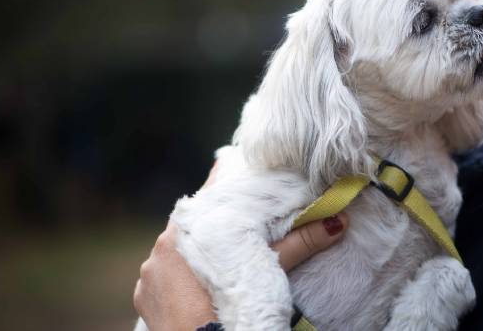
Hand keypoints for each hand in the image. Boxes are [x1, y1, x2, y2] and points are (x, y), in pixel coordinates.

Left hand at [133, 163, 348, 330]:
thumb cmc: (236, 309)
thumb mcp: (270, 272)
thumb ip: (301, 242)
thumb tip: (337, 221)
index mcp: (190, 228)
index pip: (210, 191)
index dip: (227, 183)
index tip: (239, 173)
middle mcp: (163, 244)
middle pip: (195, 222)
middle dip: (217, 224)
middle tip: (240, 230)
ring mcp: (149, 273)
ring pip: (179, 250)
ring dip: (197, 253)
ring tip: (222, 265)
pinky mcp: (145, 297)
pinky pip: (163, 278)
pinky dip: (180, 280)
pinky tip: (200, 290)